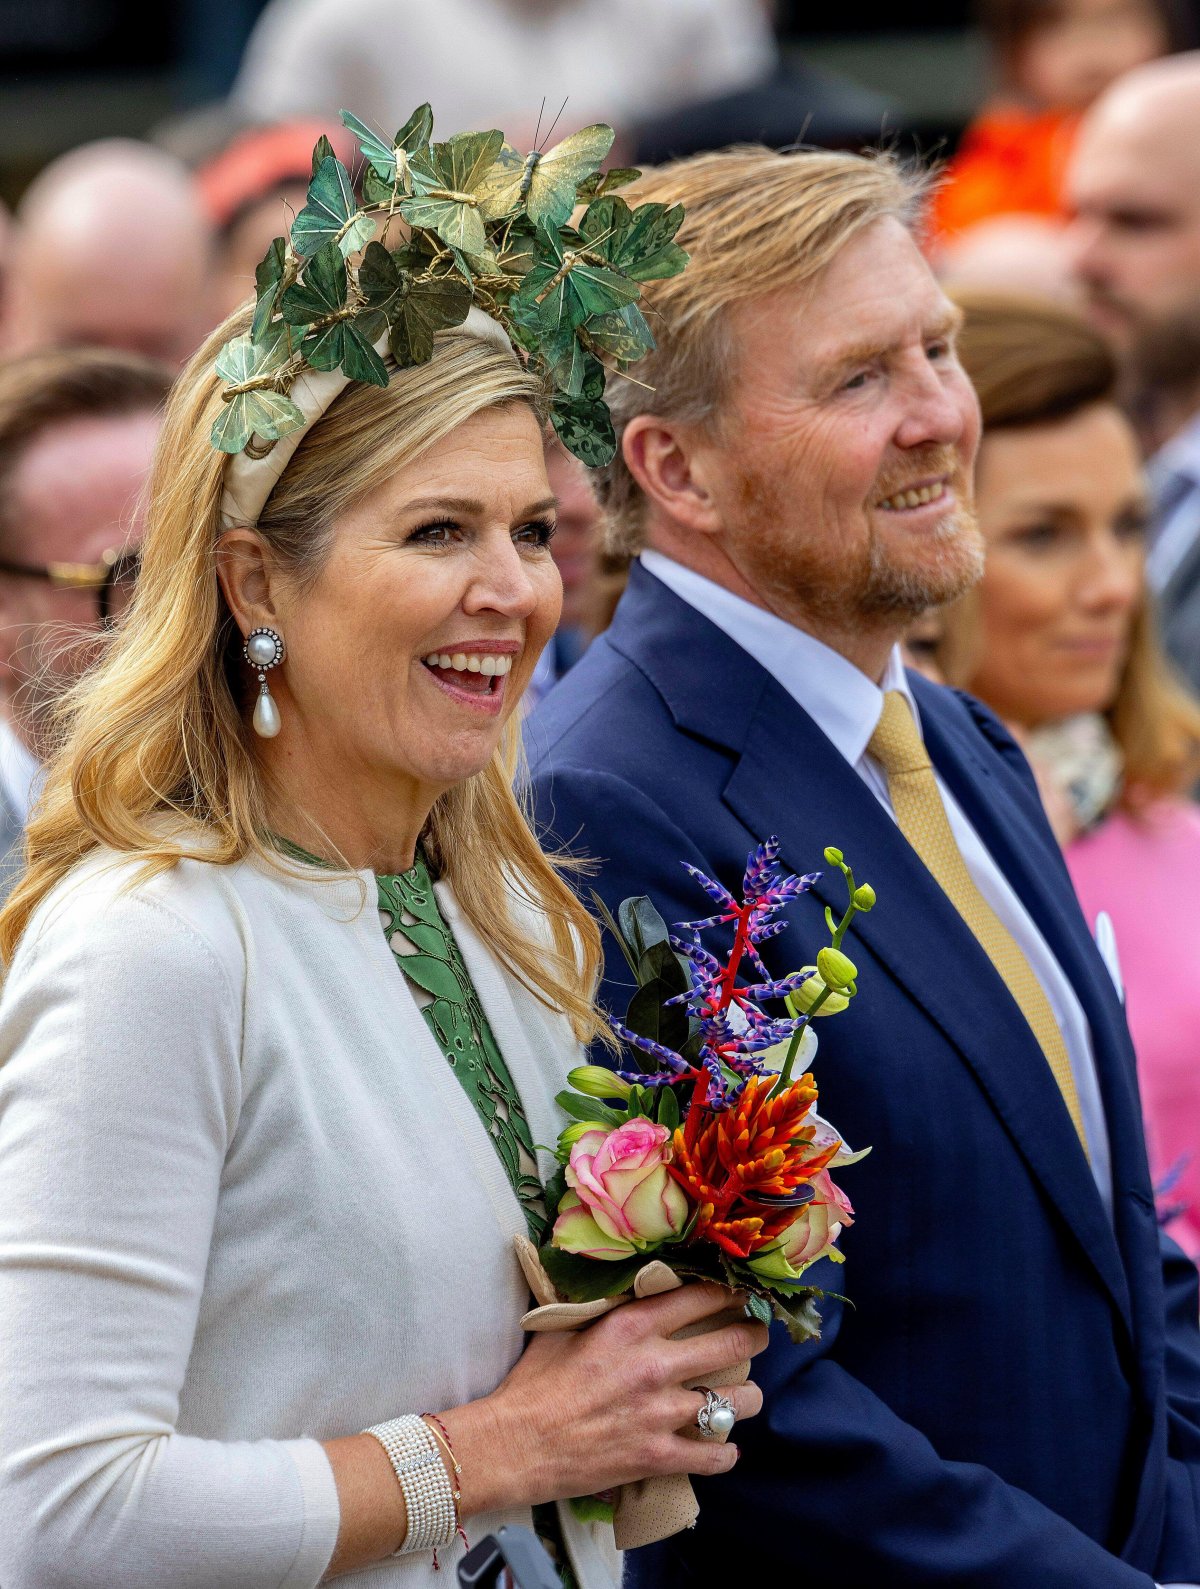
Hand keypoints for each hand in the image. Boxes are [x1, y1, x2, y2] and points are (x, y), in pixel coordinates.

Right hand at [442, 1283, 767, 1517]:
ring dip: (747, 1398)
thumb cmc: (534, 1383)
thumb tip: (620, 1287)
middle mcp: (654, 1365)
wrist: (514, 1444)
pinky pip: (714, 1456)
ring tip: (747, 1396)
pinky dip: (724, 1454)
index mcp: (631, 1327)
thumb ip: (602, 1308)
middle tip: (756, 1336)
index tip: (739, 1293)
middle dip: (753, 1337)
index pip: (698, 1297)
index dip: (728, 1293)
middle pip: (732, 1344)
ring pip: (736, 1402)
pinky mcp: (658, 1457)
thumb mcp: (566, 1328)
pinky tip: (723, 1449)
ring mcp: (661, 1414)